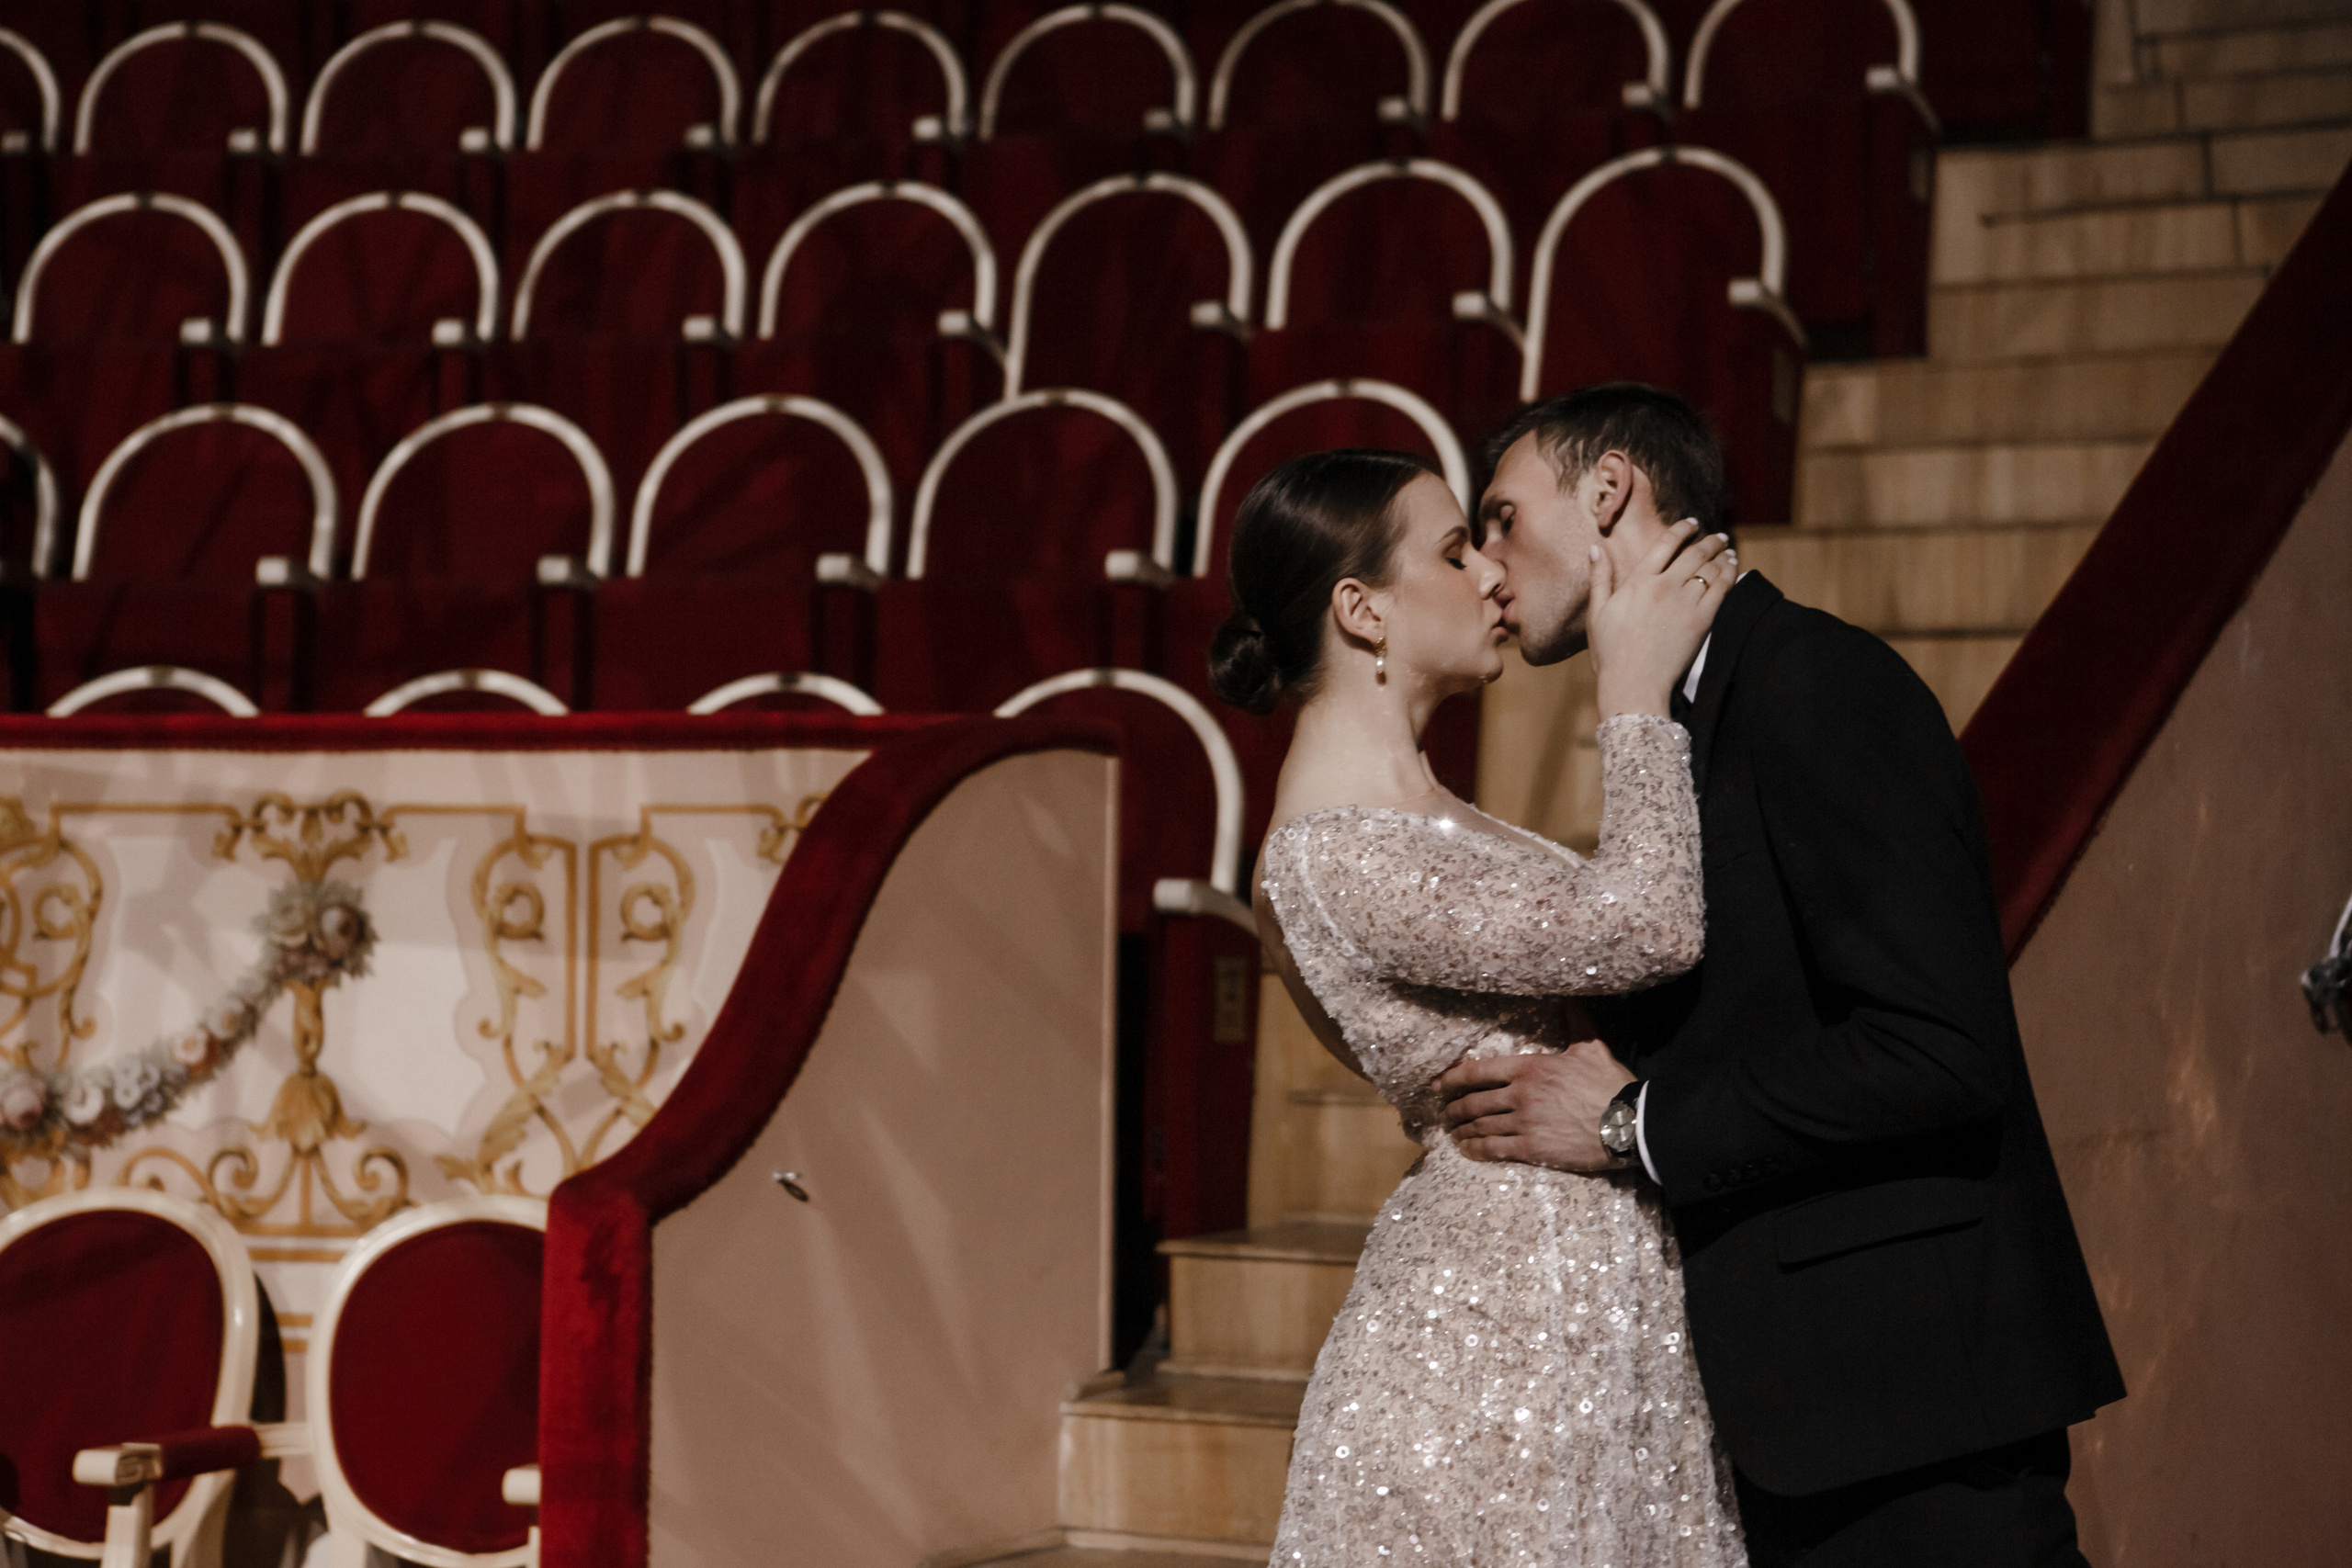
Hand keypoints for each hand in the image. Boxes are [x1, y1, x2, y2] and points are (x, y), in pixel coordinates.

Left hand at [1436, 1041, 1635, 1171]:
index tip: (1438, 1084)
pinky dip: (1475, 1149)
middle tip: (1443, 1112)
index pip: (1477, 1071)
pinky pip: (1493, 1149)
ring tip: (1453, 1131)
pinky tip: (1467, 1149)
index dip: (1451, 1078)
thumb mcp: (1591, 1047)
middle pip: (1472, 1101)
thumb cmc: (1610, 1085)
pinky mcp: (1533, 1148)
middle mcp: (1520, 1094)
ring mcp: (1524, 1123)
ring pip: (1479, 1126)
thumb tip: (1569, 996)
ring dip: (1461, 1129)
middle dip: (1452, 1107)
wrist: (1630, 1123)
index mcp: (1529, 1068)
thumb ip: (1574, 1022)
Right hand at [1588, 520, 1735, 719]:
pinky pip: (1722, 589)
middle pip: (1694, 553)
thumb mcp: (1597, 613)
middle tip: (1717, 536)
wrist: (1633, 684)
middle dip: (1708, 541)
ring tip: (1728, 551)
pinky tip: (1733, 569)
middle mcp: (1664, 586)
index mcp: (1638, 581)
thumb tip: (1594, 548)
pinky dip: (1730, 574)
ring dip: (1722, 555)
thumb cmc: (1610, 653)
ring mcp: (1685, 603)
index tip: (1692, 523)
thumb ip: (1599, 578)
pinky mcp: (1701, 621)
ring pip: (1710, 569)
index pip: (1666, 543)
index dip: (1682, 529)